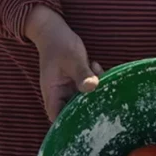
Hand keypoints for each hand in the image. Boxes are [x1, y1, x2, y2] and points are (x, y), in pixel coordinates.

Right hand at [24, 5, 103, 121]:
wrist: (56, 31)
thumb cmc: (59, 45)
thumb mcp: (71, 59)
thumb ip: (81, 74)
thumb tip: (92, 87)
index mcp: (53, 93)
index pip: (57, 118)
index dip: (69, 125)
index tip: (87, 122)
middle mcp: (60, 94)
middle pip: (74, 111)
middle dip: (89, 105)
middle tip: (102, 95)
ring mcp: (70, 88)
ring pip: (85, 98)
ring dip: (95, 90)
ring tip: (96, 71)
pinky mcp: (78, 81)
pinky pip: (89, 87)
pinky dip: (95, 79)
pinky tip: (95, 64)